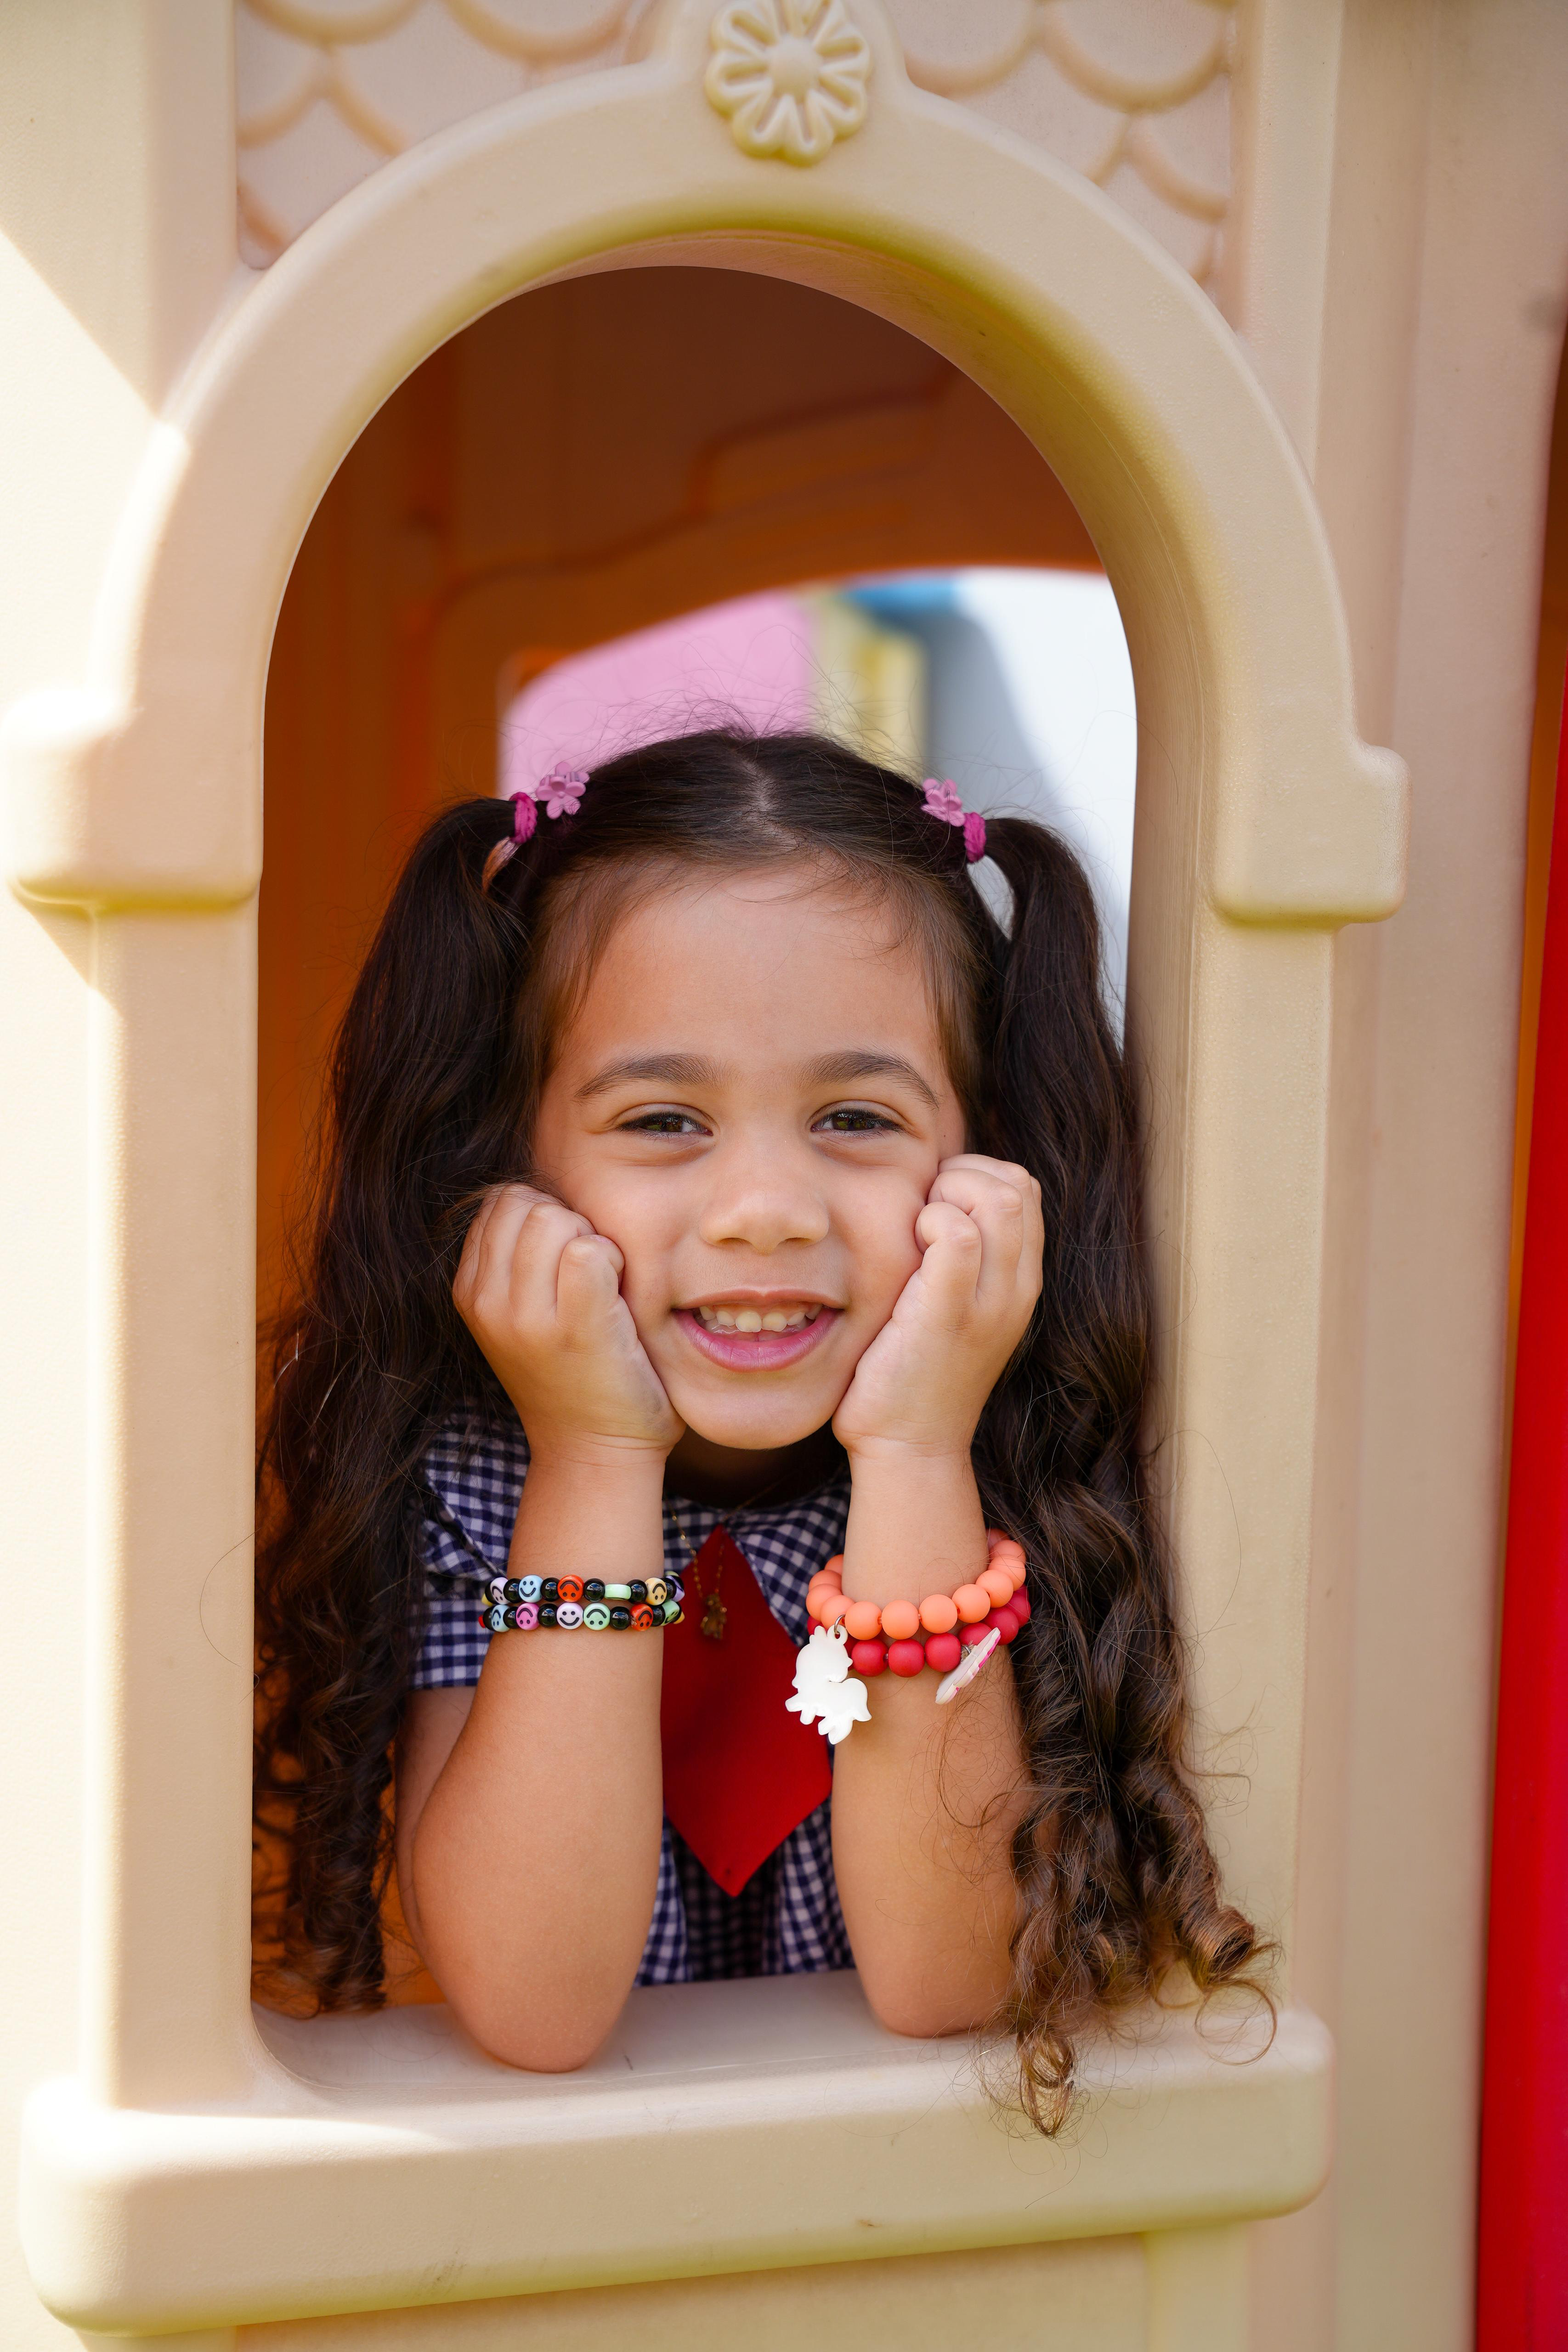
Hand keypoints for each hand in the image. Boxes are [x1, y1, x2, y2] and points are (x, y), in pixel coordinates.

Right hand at [453, 1184, 681, 1460]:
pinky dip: (615, 1261)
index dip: (541, 1215)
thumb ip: (513, 1257)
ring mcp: (528, 1318)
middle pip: (526, 1202)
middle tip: (585, 1273)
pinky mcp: (577, 1327)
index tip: (559, 1261)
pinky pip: (591, 1250)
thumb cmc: (570, 1374)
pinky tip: (618, 1298)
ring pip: (555, 1219)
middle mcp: (489, 1304)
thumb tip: (530, 1193)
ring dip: (590, 1239)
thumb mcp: (517, 1315)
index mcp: (470, 1293)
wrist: (594, 1451)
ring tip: (600, 1286)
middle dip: (564, 1221)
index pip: (498, 1201)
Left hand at [831, 1155, 1042, 1460]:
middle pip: (1018, 1185)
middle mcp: (1016, 1291)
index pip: (1026, 1189)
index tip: (937, 1202)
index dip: (978, 1174)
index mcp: (1021, 1285)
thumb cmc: (916, 1373)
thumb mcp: (957, 1309)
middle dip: (964, 1173)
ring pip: (999, 1200)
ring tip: (918, 1228)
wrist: (908, 1449)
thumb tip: (937, 1199)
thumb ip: (963, 1260)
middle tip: (923, 1209)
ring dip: (948, 1193)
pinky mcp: (948, 1315)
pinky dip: (929, 1222)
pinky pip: (958, 1236)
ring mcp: (989, 1304)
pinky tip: (906, 1248)